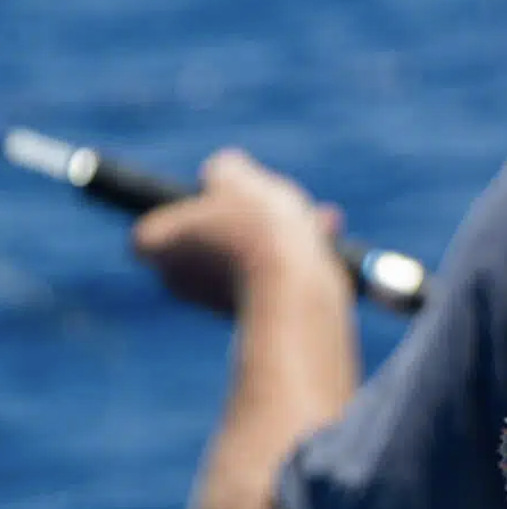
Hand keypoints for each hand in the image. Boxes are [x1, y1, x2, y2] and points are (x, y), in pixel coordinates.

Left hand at [131, 148, 345, 314]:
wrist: (294, 288)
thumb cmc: (256, 228)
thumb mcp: (236, 176)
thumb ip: (224, 167)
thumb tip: (226, 171)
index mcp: (154, 243)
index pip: (160, 222)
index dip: (190, 207)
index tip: (217, 198)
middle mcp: (177, 279)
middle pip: (209, 237)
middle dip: (246, 218)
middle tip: (275, 199)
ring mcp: (212, 303)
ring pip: (246, 256)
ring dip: (278, 234)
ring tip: (319, 216)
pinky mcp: (252, 318)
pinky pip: (270, 280)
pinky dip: (293, 260)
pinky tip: (325, 240)